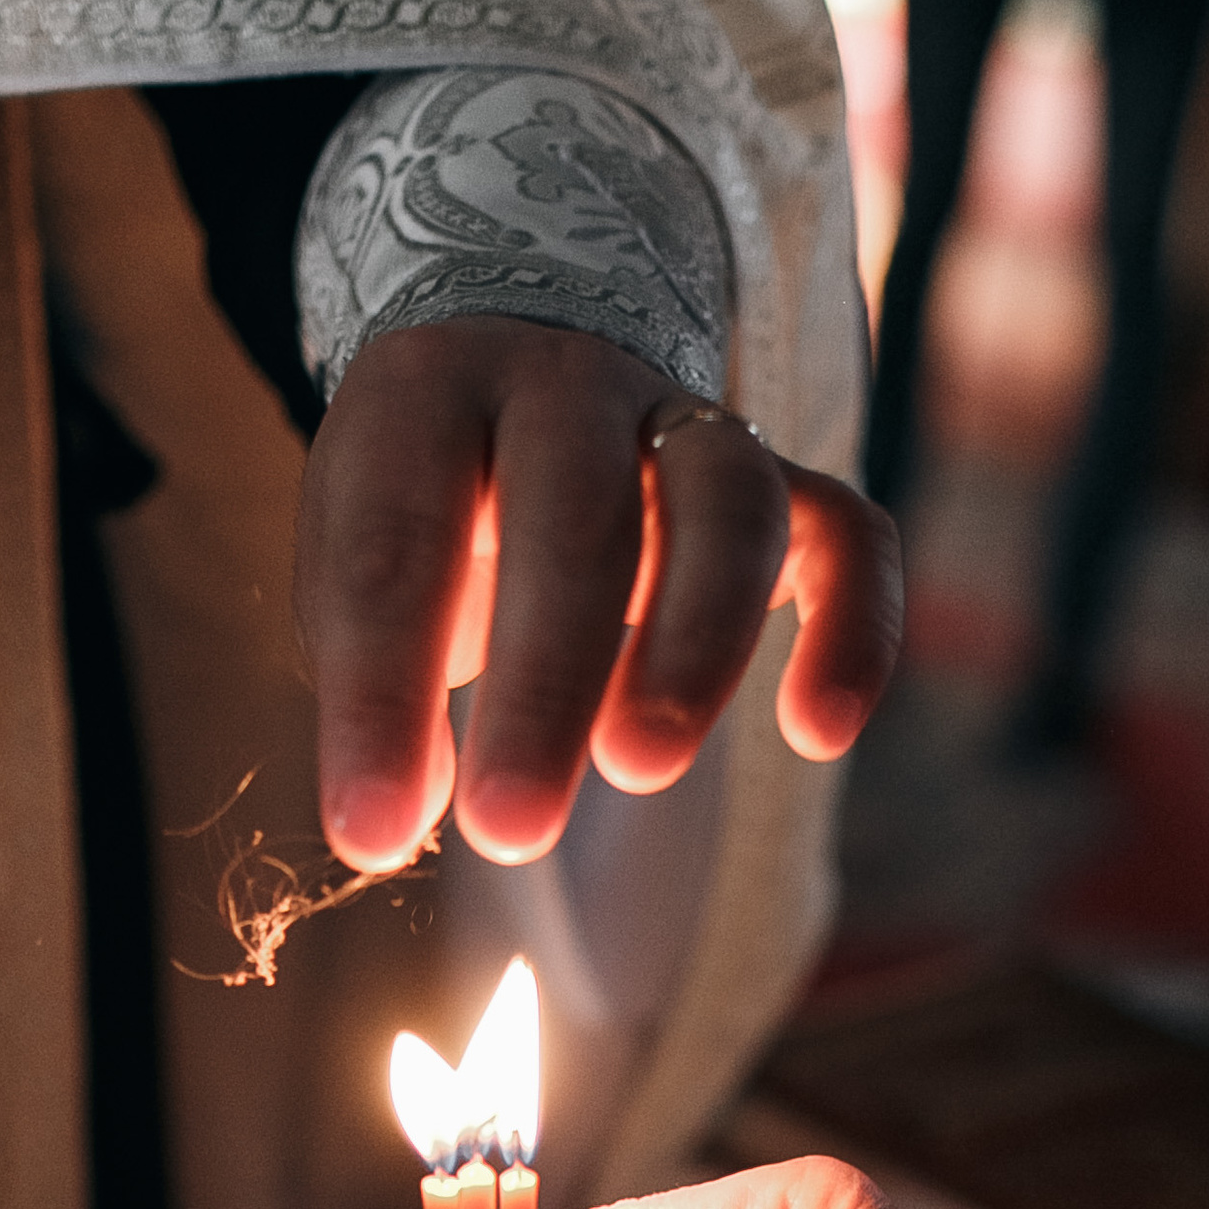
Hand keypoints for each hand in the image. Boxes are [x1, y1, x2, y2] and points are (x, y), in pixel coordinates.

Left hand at [296, 319, 902, 871]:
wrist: (519, 375)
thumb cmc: (428, 511)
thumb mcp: (356, 578)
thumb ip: (371, 689)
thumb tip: (390, 827)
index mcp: (423, 397)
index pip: (395, 544)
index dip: (379, 696)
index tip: (367, 831)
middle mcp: (562, 386)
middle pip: (571, 513)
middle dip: (541, 686)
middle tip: (506, 833)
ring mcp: (683, 421)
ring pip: (726, 507)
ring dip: (693, 648)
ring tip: (638, 770)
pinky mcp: (779, 479)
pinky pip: (848, 534)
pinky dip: (853, 630)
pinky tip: (817, 734)